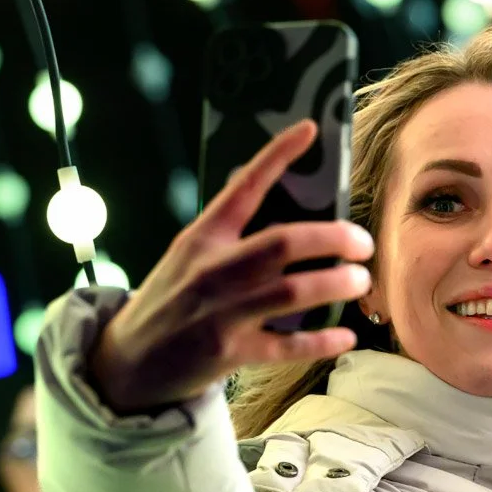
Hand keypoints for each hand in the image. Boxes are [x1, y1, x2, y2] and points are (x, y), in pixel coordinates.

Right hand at [88, 120, 374, 414]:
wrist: (127, 362)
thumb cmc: (173, 300)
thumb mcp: (190, 256)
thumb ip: (233, 236)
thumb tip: (296, 210)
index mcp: (203, 237)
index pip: (244, 187)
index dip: (277, 155)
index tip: (310, 128)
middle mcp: (212, 270)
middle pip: (282, 243)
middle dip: (333, 238)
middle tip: (363, 243)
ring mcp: (220, 312)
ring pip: (292, 292)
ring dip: (336, 284)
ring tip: (361, 281)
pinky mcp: (229, 352)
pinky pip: (287, 345)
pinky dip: (322, 340)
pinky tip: (346, 336)